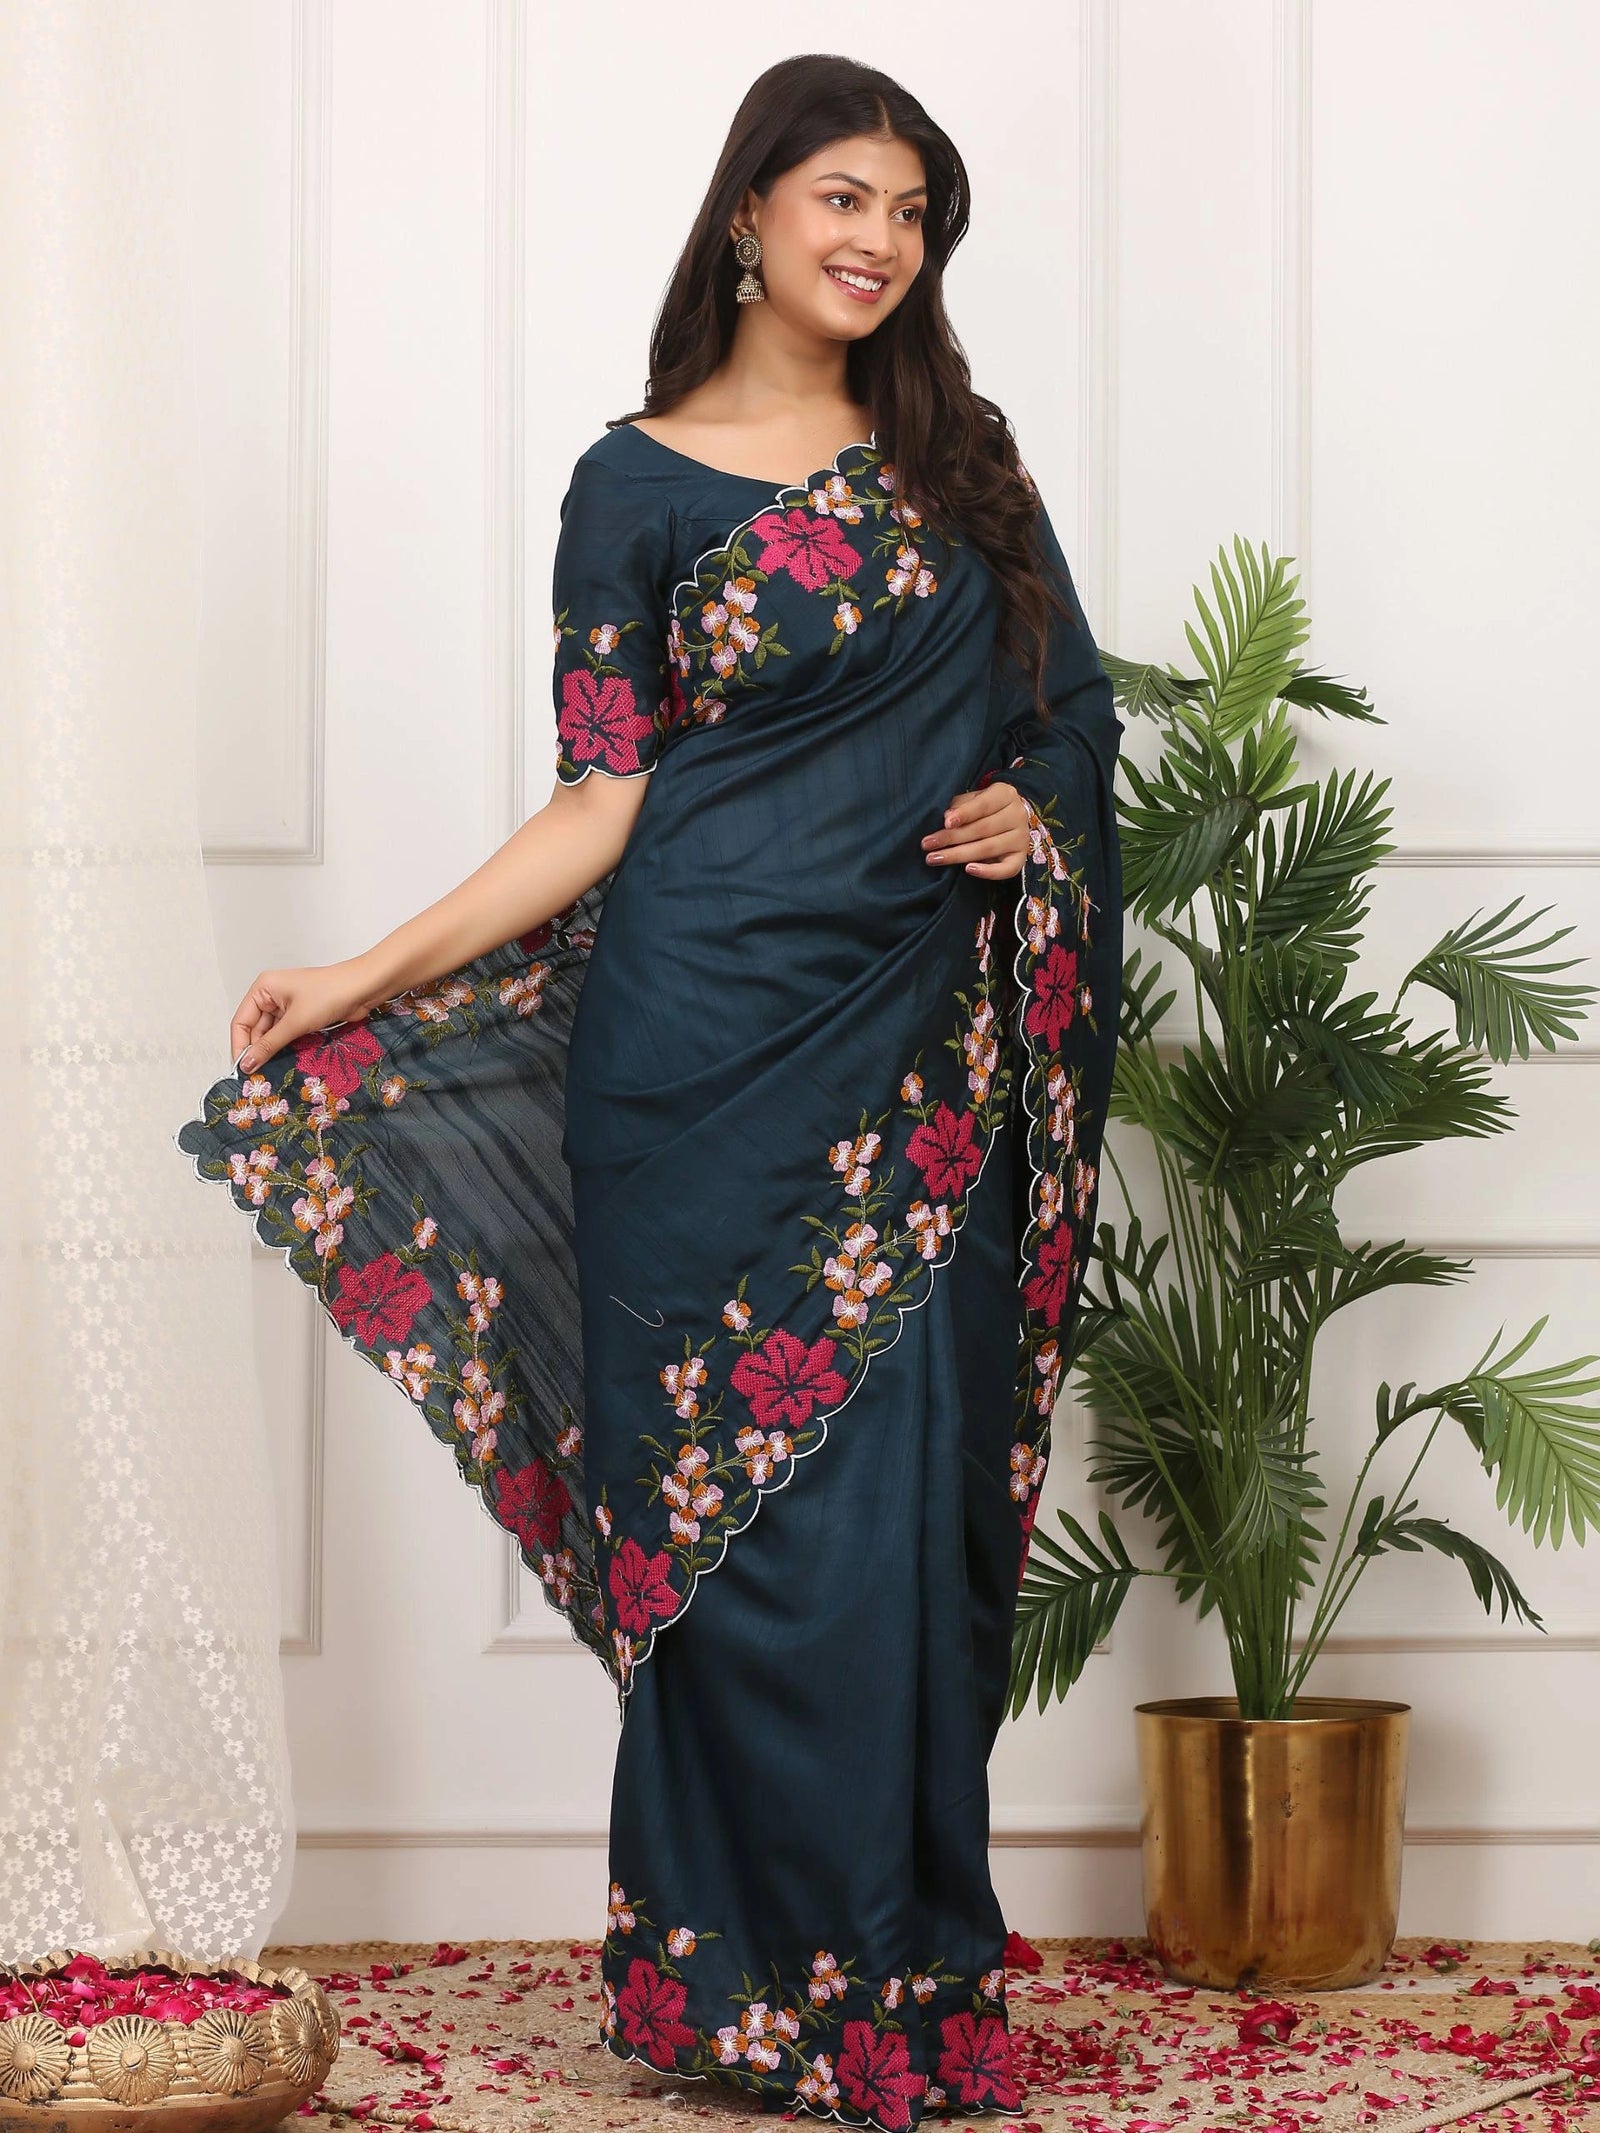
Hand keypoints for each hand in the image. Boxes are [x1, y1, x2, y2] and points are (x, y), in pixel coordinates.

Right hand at [230, 958, 388, 1074]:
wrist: (364, 988)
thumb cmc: (328, 996)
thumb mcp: (295, 1022)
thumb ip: (269, 1044)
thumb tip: (246, 1065)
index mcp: (263, 989)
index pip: (241, 1021)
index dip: (240, 1046)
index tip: (242, 1070)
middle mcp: (272, 996)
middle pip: (255, 1029)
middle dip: (257, 1051)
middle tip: (257, 1078)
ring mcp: (288, 1006)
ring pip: (272, 1034)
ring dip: (272, 1051)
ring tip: (270, 1074)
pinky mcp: (303, 1015)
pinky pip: (287, 1034)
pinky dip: (286, 1048)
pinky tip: (285, 1064)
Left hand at [920, 779, 1029, 878]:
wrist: (1009, 819)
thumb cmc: (983, 808)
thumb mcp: (972, 799)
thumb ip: (960, 806)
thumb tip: (948, 818)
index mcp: (1005, 795)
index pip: (983, 805)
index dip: (964, 814)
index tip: (945, 823)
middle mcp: (1017, 815)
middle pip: (982, 829)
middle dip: (952, 838)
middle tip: (927, 845)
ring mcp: (1021, 838)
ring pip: (988, 848)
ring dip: (959, 855)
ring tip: (935, 858)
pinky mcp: (1021, 858)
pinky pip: (1007, 869)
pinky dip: (988, 872)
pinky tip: (968, 870)